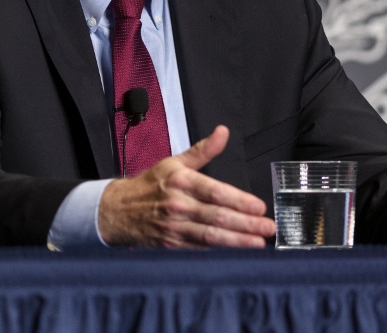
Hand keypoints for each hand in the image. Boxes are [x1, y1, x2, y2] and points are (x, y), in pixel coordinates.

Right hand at [98, 125, 276, 247]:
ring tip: (258, 243)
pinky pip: (199, 251)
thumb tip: (223, 132)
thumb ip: (203, 150)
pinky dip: (218, 253)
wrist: (118, 210)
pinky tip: (235, 254)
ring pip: (210, 236)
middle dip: (245, 223)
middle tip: (268, 227)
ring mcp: (174, 228)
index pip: (215, 192)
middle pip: (217, 216)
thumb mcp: (175, 162)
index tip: (259, 206)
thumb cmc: (150, 185)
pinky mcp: (171, 246)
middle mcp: (178, 205)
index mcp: (181, 181)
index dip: (239, 200)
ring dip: (237, 241)